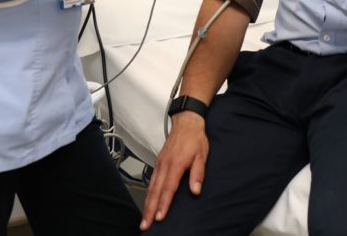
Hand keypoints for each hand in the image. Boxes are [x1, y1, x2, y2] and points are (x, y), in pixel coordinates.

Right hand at [141, 113, 208, 230]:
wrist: (186, 122)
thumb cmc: (195, 139)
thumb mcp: (202, 155)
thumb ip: (198, 173)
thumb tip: (195, 190)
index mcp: (175, 164)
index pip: (168, 188)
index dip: (163, 204)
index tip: (159, 217)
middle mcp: (165, 165)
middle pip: (155, 191)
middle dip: (149, 210)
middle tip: (145, 224)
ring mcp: (160, 164)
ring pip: (151, 187)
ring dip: (147, 204)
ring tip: (144, 218)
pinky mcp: (158, 162)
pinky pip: (151, 181)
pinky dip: (148, 193)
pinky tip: (148, 201)